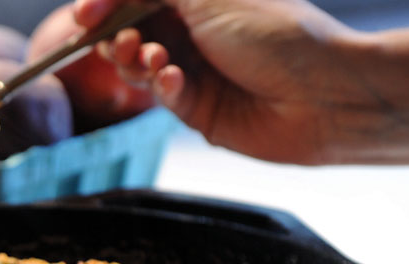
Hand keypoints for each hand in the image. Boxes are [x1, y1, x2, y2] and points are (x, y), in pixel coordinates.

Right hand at [74, 0, 361, 163]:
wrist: (322, 96)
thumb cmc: (280, 35)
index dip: (107, 3)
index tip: (86, 15)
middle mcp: (198, 30)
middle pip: (132, 30)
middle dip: (118, 35)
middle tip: (122, 42)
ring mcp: (197, 70)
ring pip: (141, 66)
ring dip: (138, 61)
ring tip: (154, 60)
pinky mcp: (198, 109)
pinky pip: (163, 96)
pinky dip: (162, 87)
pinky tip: (175, 80)